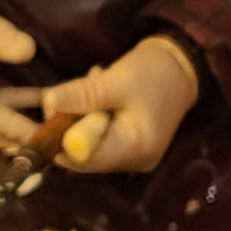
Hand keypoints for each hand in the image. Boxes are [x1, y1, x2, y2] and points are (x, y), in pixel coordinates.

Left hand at [41, 35, 197, 173]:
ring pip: (89, 147)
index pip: (83, 160)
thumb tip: (47, 104)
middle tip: (73, 92)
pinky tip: (98, 97)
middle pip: (84, 156)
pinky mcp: (128, 148)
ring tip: (93, 86)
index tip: (51, 110)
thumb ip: (82, 95)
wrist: (182, 67)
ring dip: (80, 119)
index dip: (59, 139)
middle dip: (70, 126)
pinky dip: (91, 120)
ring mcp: (131, 157)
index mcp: (134, 150)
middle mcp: (133, 162)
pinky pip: (99, 140)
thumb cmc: (153, 72)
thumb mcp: (116, 80)